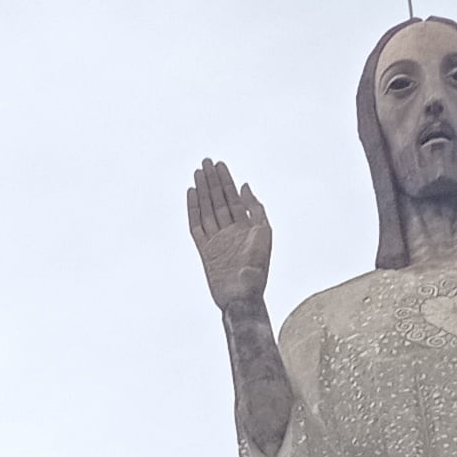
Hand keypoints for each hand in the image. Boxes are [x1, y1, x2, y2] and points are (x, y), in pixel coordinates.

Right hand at [188, 158, 272, 310]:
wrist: (243, 294)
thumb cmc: (258, 267)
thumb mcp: (264, 232)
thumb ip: (255, 209)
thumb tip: (245, 187)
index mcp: (245, 227)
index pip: (233, 198)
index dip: (226, 180)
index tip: (219, 165)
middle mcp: (229, 231)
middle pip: (218, 200)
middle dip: (212, 181)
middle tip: (206, 162)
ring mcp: (216, 240)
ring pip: (207, 209)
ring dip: (202, 190)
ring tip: (197, 173)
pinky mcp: (204, 250)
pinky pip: (196, 226)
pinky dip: (193, 210)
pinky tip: (192, 194)